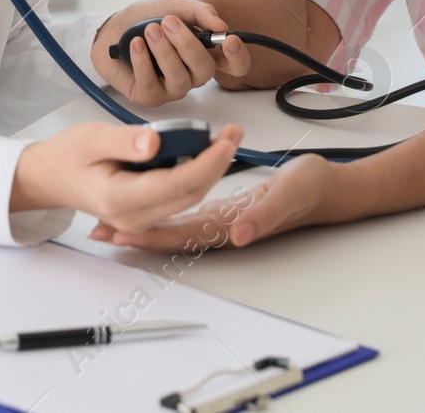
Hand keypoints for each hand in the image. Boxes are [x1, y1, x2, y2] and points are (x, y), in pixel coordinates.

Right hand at [11, 122, 246, 231]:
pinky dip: (196, 174)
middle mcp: (131, 217)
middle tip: (234, 133)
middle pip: (188, 194)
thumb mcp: (91, 138)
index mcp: (116, 199)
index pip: (173, 184)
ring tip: (226, 138)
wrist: (51, 177)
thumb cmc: (68, 155)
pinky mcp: (146, 212)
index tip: (225, 142)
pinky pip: (179, 196)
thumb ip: (123, 142)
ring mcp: (139, 219)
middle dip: (217, 164)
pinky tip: (205, 151)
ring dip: (210, 169)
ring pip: (188, 197)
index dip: (205, 164)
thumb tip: (154, 142)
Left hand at [87, 153, 337, 249]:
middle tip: (97, 233)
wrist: (327, 188)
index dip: (147, 237)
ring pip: (175, 226)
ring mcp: (223, 220)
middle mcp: (221, 228)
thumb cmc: (309, 190)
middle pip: (169, 236)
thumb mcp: (288, 195)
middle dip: (133, 236)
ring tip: (110, 224)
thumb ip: (264, 215)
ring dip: (143, 226)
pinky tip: (148, 205)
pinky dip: (164, 211)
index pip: (179, 235)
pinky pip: (187, 213)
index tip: (117, 234)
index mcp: (230, 226)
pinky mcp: (227, 208)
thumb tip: (237, 234)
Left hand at [91, 0, 251, 106]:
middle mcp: (192, 74)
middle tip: (168, 22)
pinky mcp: (149, 96)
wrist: (111, 28)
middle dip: (187, 45)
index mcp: (205, 53)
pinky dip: (143, 61)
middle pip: (205, 70)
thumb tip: (222, 25)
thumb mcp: (173, 6)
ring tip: (149, 30)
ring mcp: (172, 88)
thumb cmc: (144, 19)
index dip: (238, 57)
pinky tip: (136, 44)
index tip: (228, 40)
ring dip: (164, 51)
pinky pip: (151, 84)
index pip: (235, 66)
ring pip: (179, 78)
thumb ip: (199, 12)